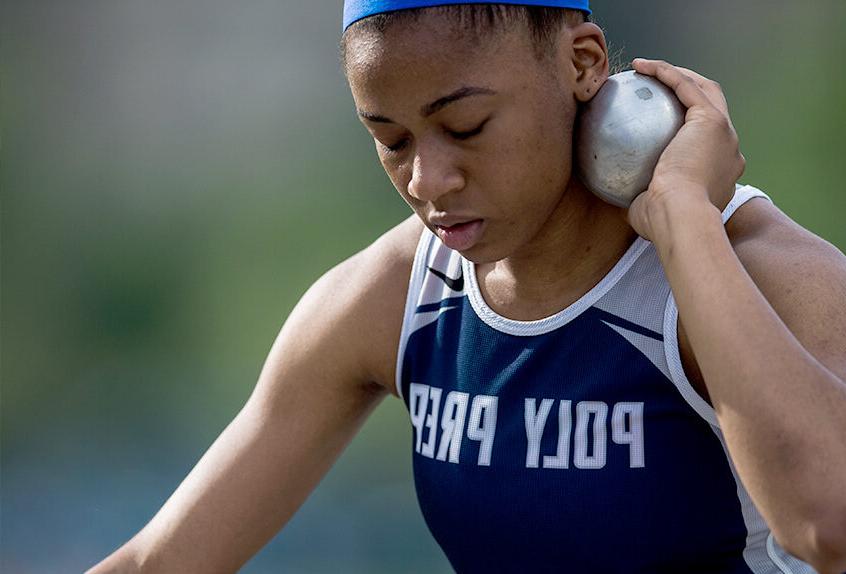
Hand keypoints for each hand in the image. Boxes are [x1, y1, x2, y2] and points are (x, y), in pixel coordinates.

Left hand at [626, 58, 745, 241]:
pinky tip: (640, 67)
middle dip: (689, 92)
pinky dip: (666, 72)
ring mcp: (724, 133)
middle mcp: (730, 150)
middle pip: (713, 108)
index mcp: (721, 174)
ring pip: (704, 89)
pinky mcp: (711, 120)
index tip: (659, 129)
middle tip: (656, 89)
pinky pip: (685, 86)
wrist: (681, 219)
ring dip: (677, 74)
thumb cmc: (662, 224)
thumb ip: (645, 201)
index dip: (688, 132)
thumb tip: (626, 200)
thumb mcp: (651, 213)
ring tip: (646, 69)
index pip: (707, 145)